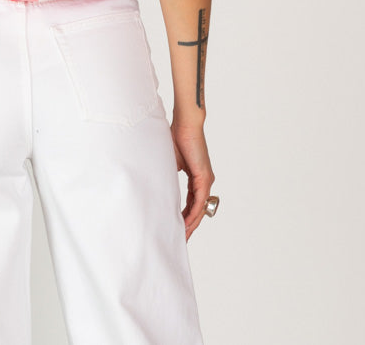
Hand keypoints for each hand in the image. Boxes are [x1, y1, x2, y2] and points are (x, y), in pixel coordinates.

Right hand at [169, 121, 215, 240]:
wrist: (185, 124)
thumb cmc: (177, 137)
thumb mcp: (171, 162)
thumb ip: (168, 175)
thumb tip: (158, 185)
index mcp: (196, 177)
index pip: (191, 203)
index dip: (184, 216)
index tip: (175, 227)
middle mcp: (204, 181)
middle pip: (197, 210)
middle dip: (188, 226)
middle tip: (179, 240)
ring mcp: (206, 180)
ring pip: (199, 209)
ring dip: (190, 224)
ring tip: (181, 237)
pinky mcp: (204, 178)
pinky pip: (199, 202)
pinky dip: (193, 214)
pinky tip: (185, 224)